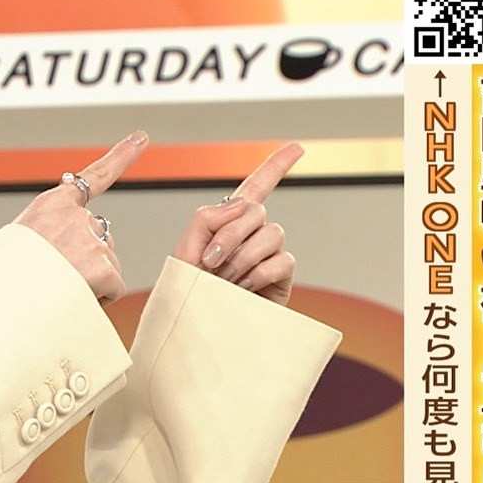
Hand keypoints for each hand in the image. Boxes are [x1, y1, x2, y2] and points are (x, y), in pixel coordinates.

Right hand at [13, 130, 149, 303]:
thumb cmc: (4, 277)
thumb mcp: (21, 240)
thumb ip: (52, 232)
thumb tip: (86, 243)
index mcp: (52, 204)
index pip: (93, 176)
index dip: (122, 156)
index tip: (141, 138)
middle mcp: (75, 215)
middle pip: (101, 236)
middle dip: (88, 258)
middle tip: (56, 275)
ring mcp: (90, 239)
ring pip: (108, 264)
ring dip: (92, 280)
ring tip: (59, 288)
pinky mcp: (103, 266)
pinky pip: (114, 287)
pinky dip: (100, 298)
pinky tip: (74, 298)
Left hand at [172, 142, 302, 305]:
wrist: (197, 334)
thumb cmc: (189, 297)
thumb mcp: (184, 253)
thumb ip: (205, 221)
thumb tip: (240, 207)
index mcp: (227, 225)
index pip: (254, 188)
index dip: (275, 167)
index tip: (297, 148)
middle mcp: (253, 236)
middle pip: (254, 209)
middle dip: (229, 235)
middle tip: (210, 263)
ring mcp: (269, 256)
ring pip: (270, 234)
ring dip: (241, 258)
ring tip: (225, 282)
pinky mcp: (282, 279)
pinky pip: (282, 260)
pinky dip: (259, 273)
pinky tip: (244, 289)